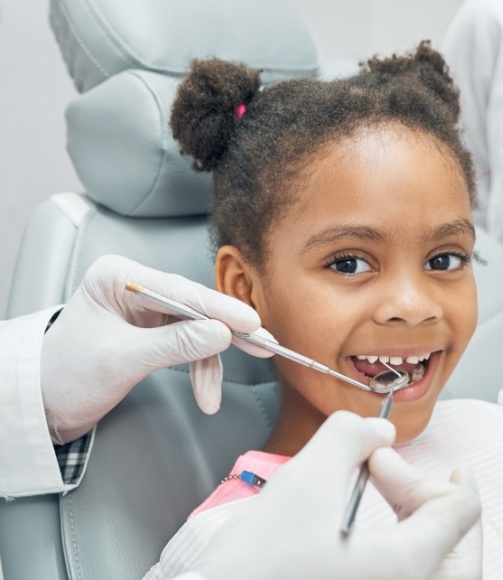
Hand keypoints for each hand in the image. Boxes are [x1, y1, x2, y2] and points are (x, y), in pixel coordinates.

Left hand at [41, 255, 272, 442]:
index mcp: (118, 277)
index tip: (251, 324)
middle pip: (194, 307)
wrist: (44, 405)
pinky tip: (205, 393)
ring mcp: (146, 309)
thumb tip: (222, 334)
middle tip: (262, 345)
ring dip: (210, 364)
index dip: (219, 309)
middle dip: (225, 333)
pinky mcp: (153, 331)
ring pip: (196, 329)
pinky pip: (188, 345)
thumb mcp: (121, 360)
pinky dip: (200, 369)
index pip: (179, 290)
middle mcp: (135, 286)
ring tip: (213, 396)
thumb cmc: (66, 377)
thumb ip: (174, 345)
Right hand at [184, 412, 481, 579]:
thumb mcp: (307, 478)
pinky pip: (408, 573)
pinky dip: (405, 543)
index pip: (460, 512)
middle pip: (458, 544)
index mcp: (406, 566)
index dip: (429, 470)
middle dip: (429, 495)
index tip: (387, 459)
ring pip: (438, 563)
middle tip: (389, 470)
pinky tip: (370, 524)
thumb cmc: (261, 558)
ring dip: (420, 520)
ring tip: (386, 491)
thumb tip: (381, 433)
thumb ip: (350, 436)